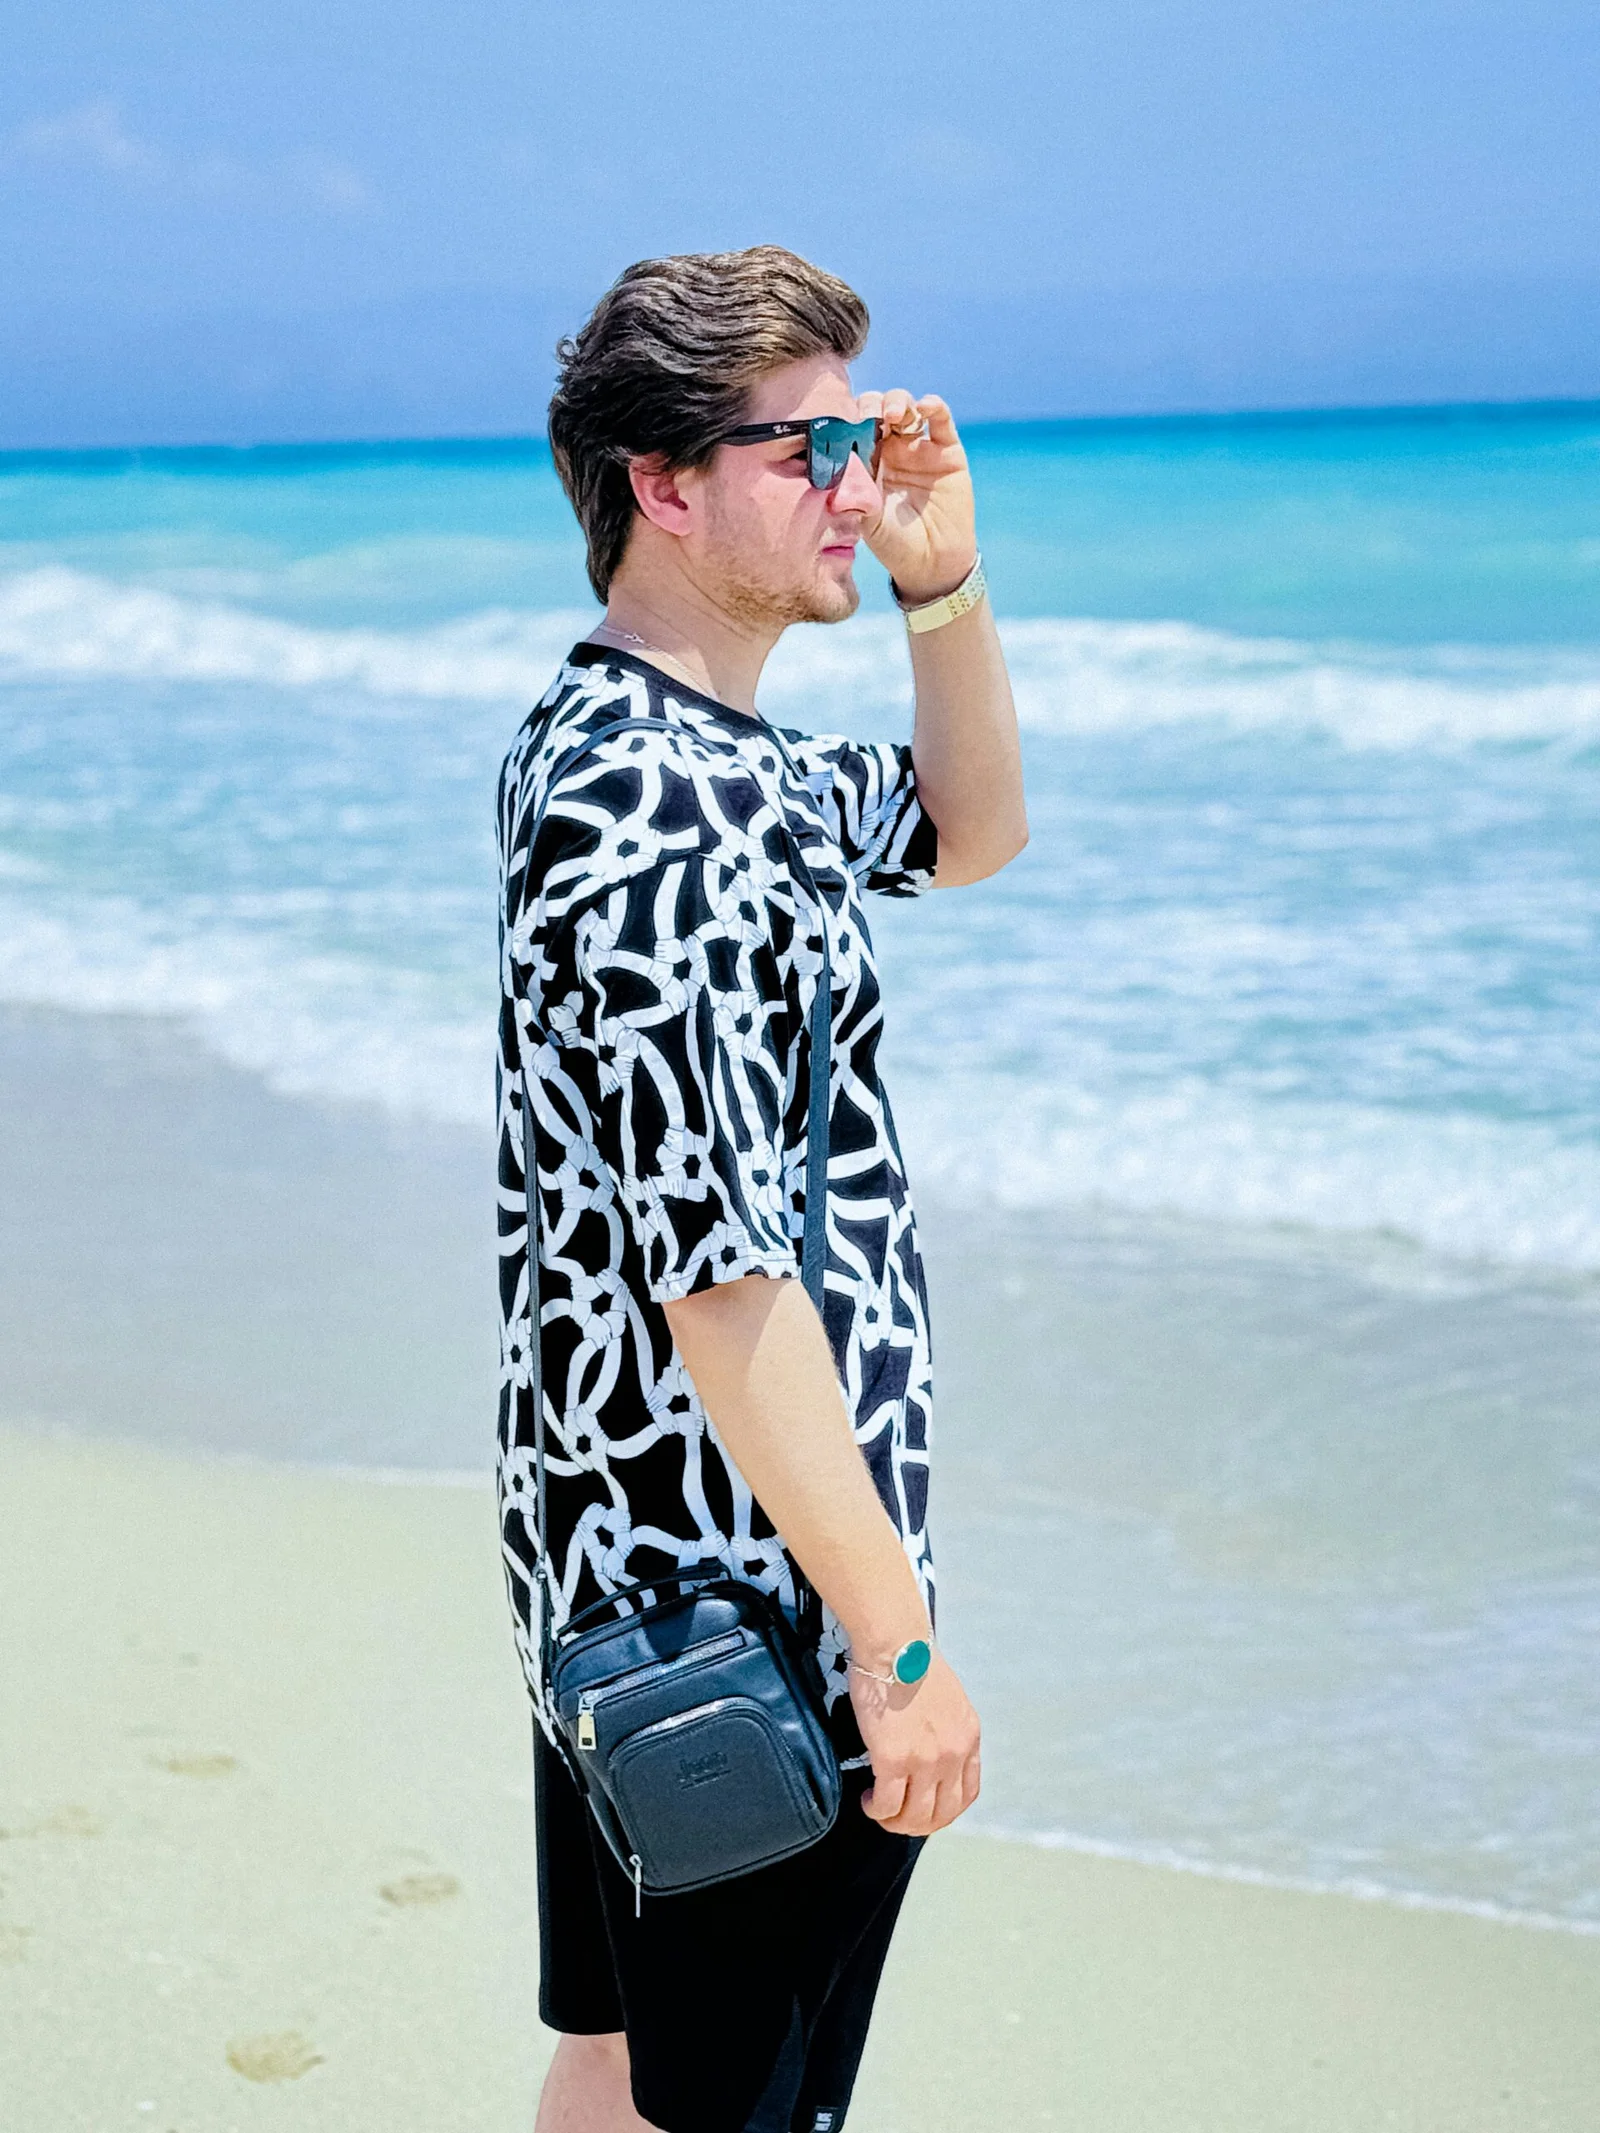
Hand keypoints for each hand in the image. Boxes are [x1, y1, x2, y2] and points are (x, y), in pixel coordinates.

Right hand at [848, 1647, 981, 1836]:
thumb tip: (927, 1748)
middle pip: (941, 1814)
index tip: (926, 1809)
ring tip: (879, 1809)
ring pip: (915, 1817)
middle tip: (897, 1817)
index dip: (945, 1811)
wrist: (894, 1644)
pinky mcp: (894, 1760)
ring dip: (895, 1822)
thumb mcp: (948, 1698)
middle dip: (918, 1824)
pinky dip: (876, 1809)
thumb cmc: (911, 1659)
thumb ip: (945, 1729)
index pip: (967, 1794)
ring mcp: (925, 1760)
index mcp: (968, 1737)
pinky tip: (868, 1799)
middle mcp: (953, 1754)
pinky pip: (887, 1805)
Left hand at [856, 389, 977, 606]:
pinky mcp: (947, 451)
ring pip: (907, 408)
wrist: (931, 563)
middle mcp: (892, 449)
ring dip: (897, 402)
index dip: (849, 418)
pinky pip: (940, 419)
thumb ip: (853, 492)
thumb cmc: (894, 543)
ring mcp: (920, 447)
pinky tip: (924, 407)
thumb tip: (834, 469)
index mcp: (867, 461)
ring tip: (892, 416)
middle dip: (871, 405)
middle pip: (878, 409)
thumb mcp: (865, 518)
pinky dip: (933, 405)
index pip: (854, 426)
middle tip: (867, 417)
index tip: (843, 423)